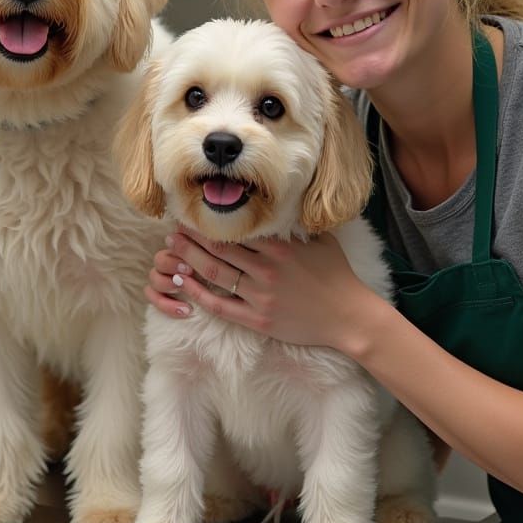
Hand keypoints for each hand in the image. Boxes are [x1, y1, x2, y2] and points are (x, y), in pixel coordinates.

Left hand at [145, 225, 380, 351]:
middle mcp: (266, 269)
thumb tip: (289, 202)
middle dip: (193, 237)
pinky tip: (184, 283)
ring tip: (173, 249)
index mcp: (280, 248)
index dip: (212, 221)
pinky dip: (199, 294)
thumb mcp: (322, 240)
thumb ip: (301, 223)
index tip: (195, 213)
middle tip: (174, 228)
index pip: (237, 230)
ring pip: (216, 274)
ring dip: (190, 259)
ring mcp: (260, 296)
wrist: (349, 317)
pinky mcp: (257, 320)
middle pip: (219, 248)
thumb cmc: (337, 276)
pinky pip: (220, 306)